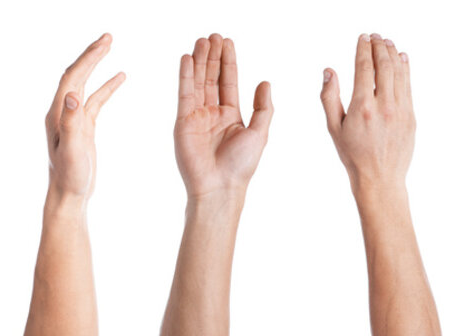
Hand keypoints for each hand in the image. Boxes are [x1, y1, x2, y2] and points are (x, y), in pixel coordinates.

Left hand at [46, 33, 124, 200]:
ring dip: (98, 65)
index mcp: (58, 113)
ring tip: (111, 47)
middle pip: (77, 75)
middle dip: (92, 54)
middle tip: (108, 37)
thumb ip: (70, 122)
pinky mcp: (85, 126)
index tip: (105, 44)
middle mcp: (63, 111)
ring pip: (86, 83)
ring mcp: (74, 118)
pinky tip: (121, 76)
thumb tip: (72, 94)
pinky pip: (97, 99)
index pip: (73, 78)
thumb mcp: (70, 149)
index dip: (88, 59)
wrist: (69, 194)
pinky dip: (108, 85)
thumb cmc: (70, 176)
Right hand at [175, 34, 272, 198]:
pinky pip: (185, 93)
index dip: (228, 61)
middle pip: (212, 77)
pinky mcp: (183, 121)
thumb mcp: (260, 132)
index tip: (227, 42)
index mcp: (232, 115)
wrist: (220, 186)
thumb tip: (265, 82)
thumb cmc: (242, 165)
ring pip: (198, 81)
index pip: (229, 81)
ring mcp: (197, 116)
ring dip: (200, 61)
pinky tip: (187, 59)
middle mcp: (213, 113)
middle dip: (213, 56)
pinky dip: (186, 75)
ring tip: (202, 41)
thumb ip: (263, 107)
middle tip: (213, 36)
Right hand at [321, 34, 413, 188]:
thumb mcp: (334, 127)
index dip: (364, 49)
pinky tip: (402, 59)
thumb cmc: (353, 155)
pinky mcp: (411, 117)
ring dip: (393, 55)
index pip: (364, 68)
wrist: (380, 179)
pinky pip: (409, 87)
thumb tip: (329, 71)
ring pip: (399, 74)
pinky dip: (406, 70)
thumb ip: (329, 97)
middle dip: (380, 47)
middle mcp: (384, 106)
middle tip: (375, 37)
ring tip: (388, 43)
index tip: (363, 38)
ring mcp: (401, 111)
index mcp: (362, 107)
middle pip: (384, 66)